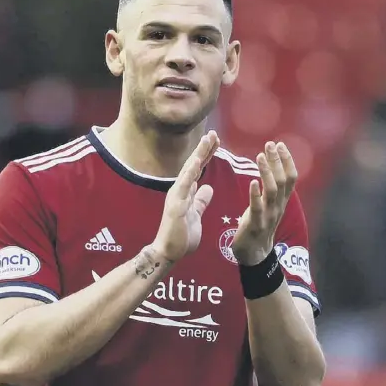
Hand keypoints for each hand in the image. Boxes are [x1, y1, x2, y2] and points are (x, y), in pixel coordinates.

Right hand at [152, 131, 219, 261]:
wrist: (169, 252)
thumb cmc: (181, 235)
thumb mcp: (196, 214)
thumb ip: (201, 201)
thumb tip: (208, 188)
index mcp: (186, 191)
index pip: (198, 169)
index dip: (206, 155)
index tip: (215, 141)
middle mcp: (180, 189)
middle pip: (193, 165)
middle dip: (203, 149)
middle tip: (213, 133)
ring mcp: (177, 196)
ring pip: (189, 171)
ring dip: (198, 154)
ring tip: (207, 139)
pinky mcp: (176, 205)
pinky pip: (184, 185)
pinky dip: (190, 172)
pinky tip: (197, 160)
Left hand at [232, 142, 297, 265]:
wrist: (254, 254)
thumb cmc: (258, 225)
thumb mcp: (267, 205)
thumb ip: (270, 188)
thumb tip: (269, 167)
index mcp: (281, 201)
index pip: (290, 178)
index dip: (287, 160)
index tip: (280, 144)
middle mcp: (278, 207)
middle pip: (283, 181)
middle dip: (277, 161)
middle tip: (270, 144)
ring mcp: (268, 216)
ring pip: (272, 191)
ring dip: (267, 172)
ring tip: (260, 156)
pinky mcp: (255, 225)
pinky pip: (257, 208)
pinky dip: (255, 194)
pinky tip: (252, 181)